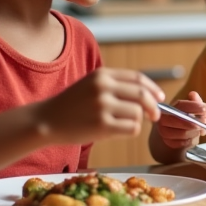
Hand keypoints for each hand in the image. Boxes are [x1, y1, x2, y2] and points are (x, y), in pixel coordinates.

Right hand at [34, 68, 163, 142]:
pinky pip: (132, 128)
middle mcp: (104, 87)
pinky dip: (131, 131)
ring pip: (138, 113)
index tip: (160, 97)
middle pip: (143, 95)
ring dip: (137, 121)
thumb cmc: (71, 105)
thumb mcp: (91, 85)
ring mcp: (103, 106)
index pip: (138, 78)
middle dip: (154, 107)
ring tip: (123, 124)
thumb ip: (115, 85)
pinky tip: (118, 131)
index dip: (153, 89)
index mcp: (102, 75)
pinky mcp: (102, 125)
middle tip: (155, 116)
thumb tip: (149, 94)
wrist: (46, 120)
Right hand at [155, 92, 205, 150]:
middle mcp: (163, 119)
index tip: (205, 109)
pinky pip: (182, 143)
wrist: (178, 132)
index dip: (194, 106)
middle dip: (195, 121)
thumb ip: (196, 102)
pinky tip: (194, 137)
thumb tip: (193, 94)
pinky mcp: (168, 142)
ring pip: (182, 133)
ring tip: (201, 130)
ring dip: (195, 132)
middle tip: (204, 122)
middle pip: (179, 120)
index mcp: (169, 107)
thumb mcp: (194, 108)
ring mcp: (164, 131)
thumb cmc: (186, 117)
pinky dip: (191, 140)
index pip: (180, 105)